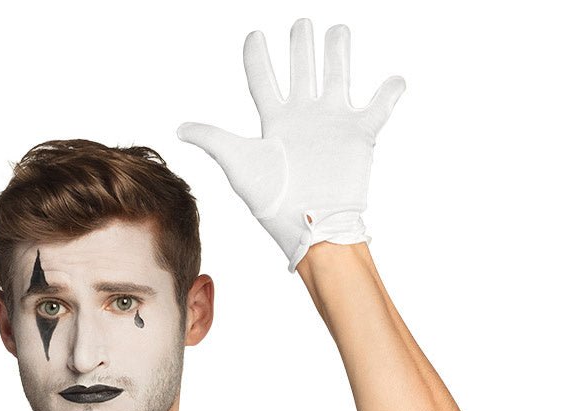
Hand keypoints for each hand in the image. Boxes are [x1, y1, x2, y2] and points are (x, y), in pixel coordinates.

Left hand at [177, 17, 404, 271]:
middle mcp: (303, 117)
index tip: (255, 34)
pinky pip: (379, 106)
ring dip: (338, 51)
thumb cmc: (274, 202)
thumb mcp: (239, 164)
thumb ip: (214, 139)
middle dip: (301, 44)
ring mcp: (333, 123)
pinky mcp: (360, 134)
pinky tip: (395, 80)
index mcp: (274, 122)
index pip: (262, 80)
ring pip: (338, 74)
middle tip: (301, 24)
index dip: (257, 57)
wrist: (311, 224)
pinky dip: (390, 91)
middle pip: (302, 68)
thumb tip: (178, 128)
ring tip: (336, 31)